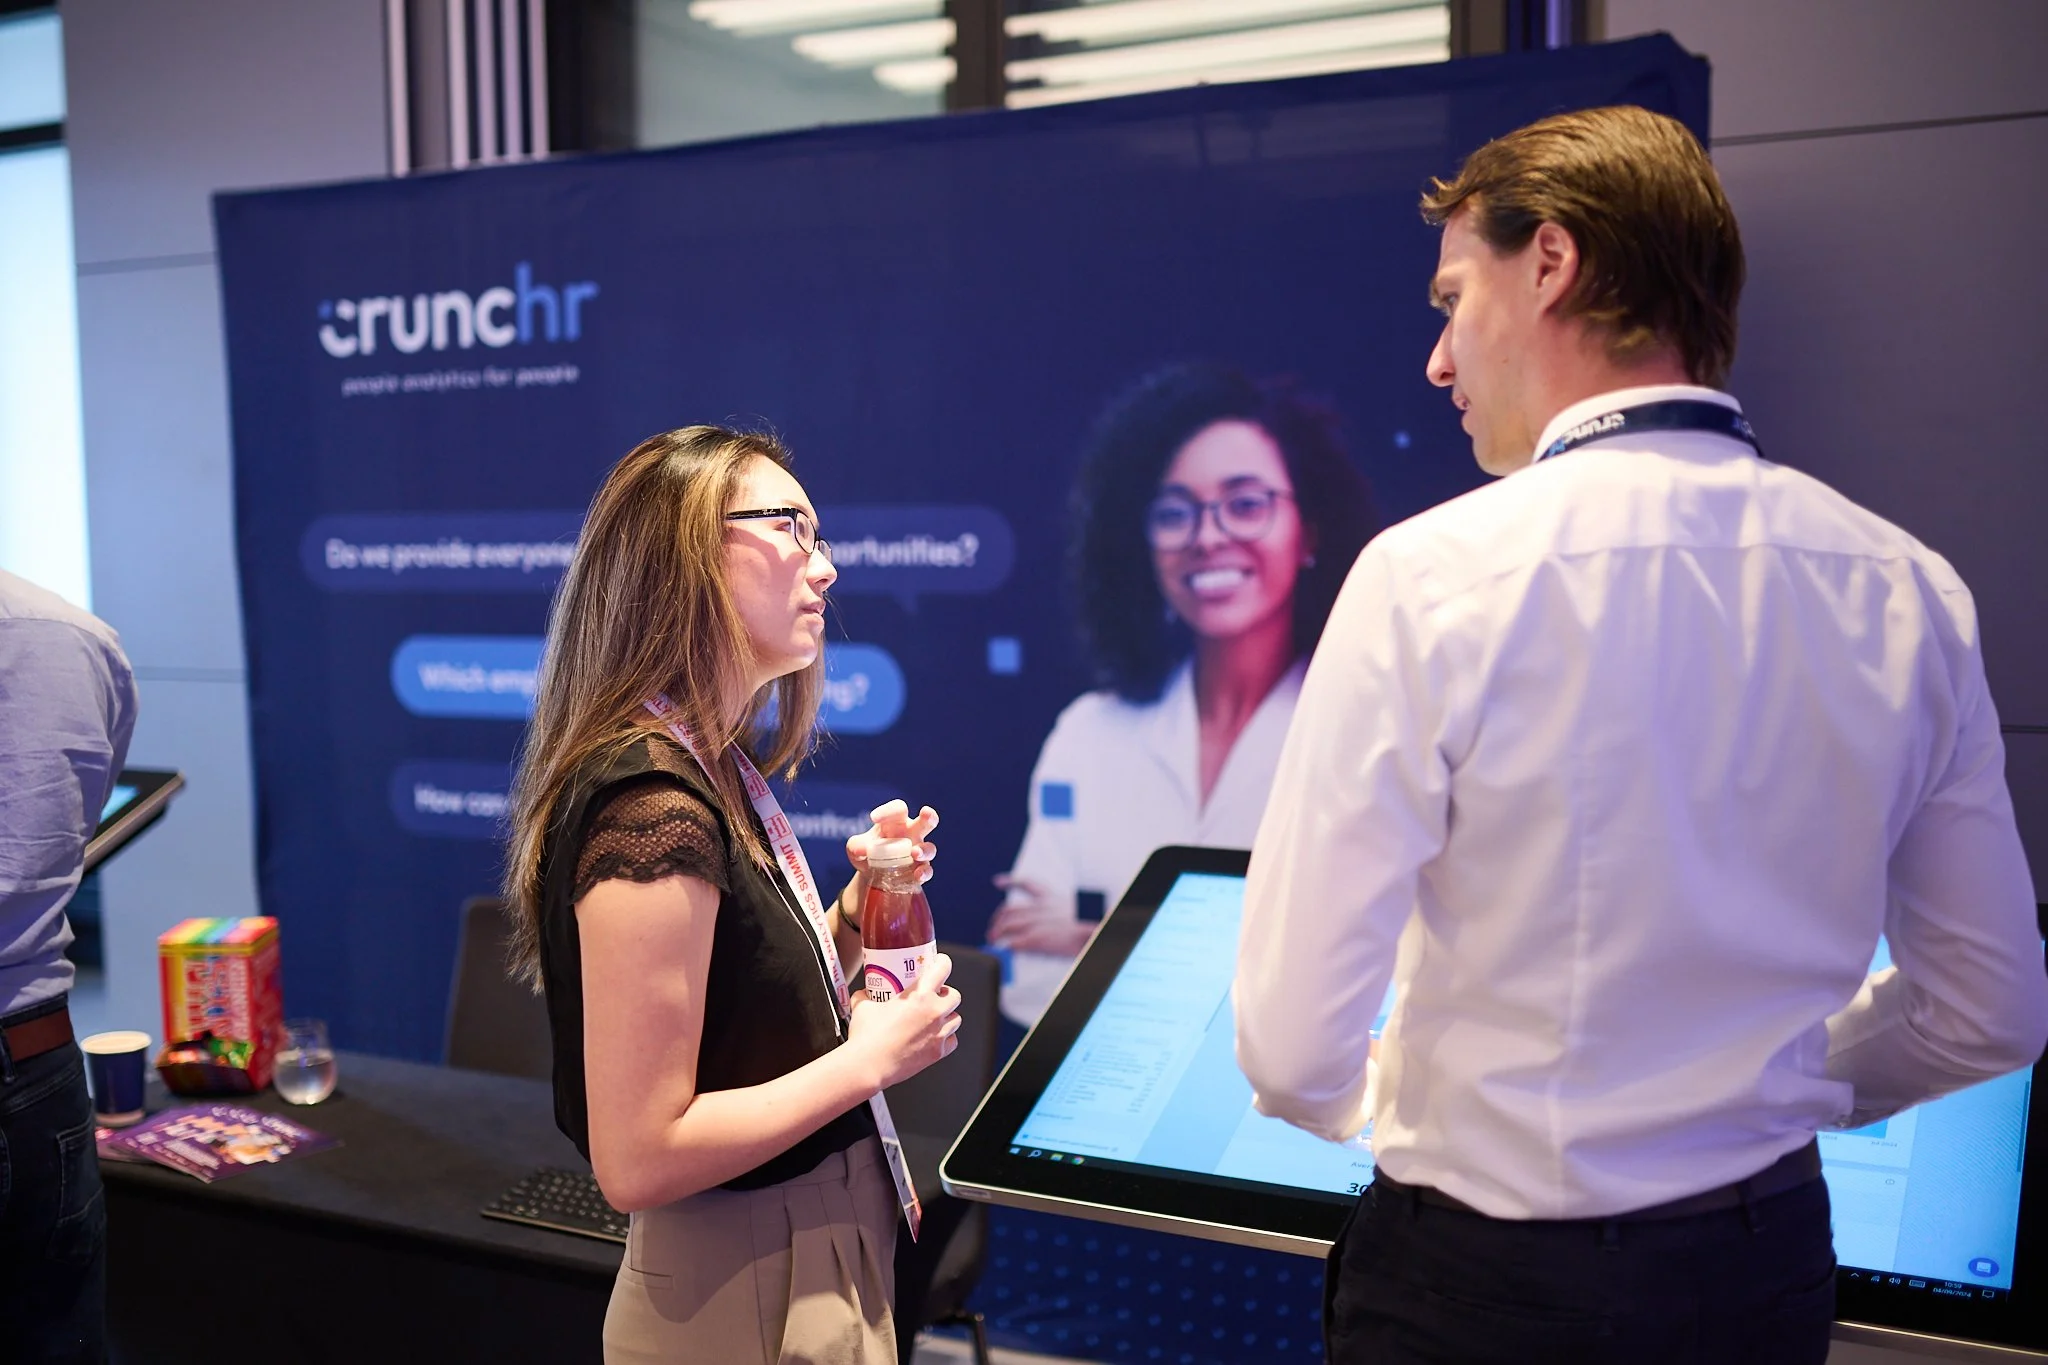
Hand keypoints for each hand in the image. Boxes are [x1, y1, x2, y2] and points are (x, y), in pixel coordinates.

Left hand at [846, 800, 938, 895]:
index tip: (873, 818)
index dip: (888, 810)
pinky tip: (917, 874)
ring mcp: (918, 852)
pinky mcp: (920, 870)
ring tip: (914, 853)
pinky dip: (924, 872)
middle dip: (929, 816)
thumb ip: (855, 845)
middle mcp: (912, 834)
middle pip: (926, 821)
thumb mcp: (855, 848)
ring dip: (924, 850)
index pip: (898, 809)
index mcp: (896, 822)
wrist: (872, 877)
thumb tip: (861, 851)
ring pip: (929, 848)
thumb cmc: (867, 853)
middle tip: (926, 812)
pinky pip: (927, 870)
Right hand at [847, 951, 962, 1089]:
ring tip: (934, 1018)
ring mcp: (938, 1033)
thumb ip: (865, 996)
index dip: (943, 963)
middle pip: (955, 995)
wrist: (868, 1066)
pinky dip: (946, 1038)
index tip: (939, 963)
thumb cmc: (867, 1038)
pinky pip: (952, 1041)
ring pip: (957, 1019)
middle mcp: (934, 1012)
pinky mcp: (937, 1053)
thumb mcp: (863, 1007)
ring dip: (948, 1016)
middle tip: (933, 996)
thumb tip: (863, 994)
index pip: (942, 969)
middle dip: (946, 994)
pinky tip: (934, 1037)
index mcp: (920, 995)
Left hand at [986, 874, 1097, 956]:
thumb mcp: (1079, 910)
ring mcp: (1037, 922)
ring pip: (1007, 925)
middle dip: (997, 920)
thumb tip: (1058, 921)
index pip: (1027, 884)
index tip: (998, 881)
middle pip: (1009, 910)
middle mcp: (1041, 907)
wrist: (1096, 928)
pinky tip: (1003, 952)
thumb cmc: (1092, 923)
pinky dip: (1005, 948)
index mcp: (1052, 898)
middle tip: (992, 930)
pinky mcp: (1036, 938)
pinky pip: (1013, 943)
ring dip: (997, 934)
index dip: (1010, 882)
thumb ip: (1064, 912)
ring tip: (993, 942)